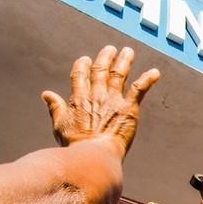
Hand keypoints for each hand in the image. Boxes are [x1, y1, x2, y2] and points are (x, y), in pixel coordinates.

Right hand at [42, 45, 159, 159]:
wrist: (94, 154)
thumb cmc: (76, 144)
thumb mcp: (60, 125)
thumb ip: (56, 107)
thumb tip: (47, 94)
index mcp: (79, 98)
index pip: (80, 75)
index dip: (83, 65)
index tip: (85, 59)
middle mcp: (97, 94)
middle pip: (101, 69)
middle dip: (105, 57)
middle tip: (110, 49)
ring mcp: (113, 99)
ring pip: (119, 74)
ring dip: (124, 61)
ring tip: (128, 51)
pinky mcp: (129, 108)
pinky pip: (139, 89)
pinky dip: (148, 79)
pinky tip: (155, 73)